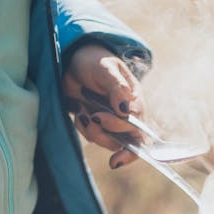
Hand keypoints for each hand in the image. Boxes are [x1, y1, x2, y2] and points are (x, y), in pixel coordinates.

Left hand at [62, 42, 144, 168]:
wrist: (74, 64)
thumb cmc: (95, 62)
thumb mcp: (106, 69)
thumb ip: (116, 88)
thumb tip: (125, 110)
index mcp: (136, 102)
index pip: (140, 128)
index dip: (131, 142)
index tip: (115, 151)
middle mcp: (128, 117)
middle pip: (131, 143)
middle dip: (116, 146)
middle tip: (104, 142)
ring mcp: (113, 124)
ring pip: (109, 142)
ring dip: (93, 132)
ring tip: (82, 110)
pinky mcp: (99, 128)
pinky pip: (93, 136)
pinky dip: (83, 126)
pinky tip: (78, 108)